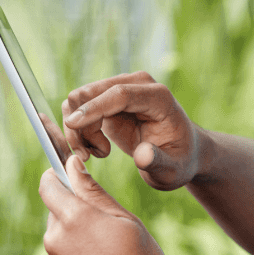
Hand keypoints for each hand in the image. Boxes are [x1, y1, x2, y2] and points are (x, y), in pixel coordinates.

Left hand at [39, 155, 181, 254]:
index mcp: (75, 218)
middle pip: (57, 214)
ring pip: (60, 240)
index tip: (67, 175)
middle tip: (108, 227)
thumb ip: (94, 192)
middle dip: (75, 213)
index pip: (49, 185)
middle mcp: (56, 241)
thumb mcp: (126, 221)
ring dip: (77, 240)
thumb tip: (73, 165)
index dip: (57, 176)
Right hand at [62, 71, 201, 190]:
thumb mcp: (172, 170)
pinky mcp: (109, 98)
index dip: (95, 107)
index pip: (120, 94)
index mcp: (159, 97)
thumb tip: (142, 156)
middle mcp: (139, 85)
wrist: (181, 152)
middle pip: (92, 93)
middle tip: (86, 157)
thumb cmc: (179, 160)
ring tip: (96, 155)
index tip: (72, 124)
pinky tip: (98, 150)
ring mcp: (122, 88)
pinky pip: (80, 108)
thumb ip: (158, 162)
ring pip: (79, 100)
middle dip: (79, 124)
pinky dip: (80, 130)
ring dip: (78, 129)